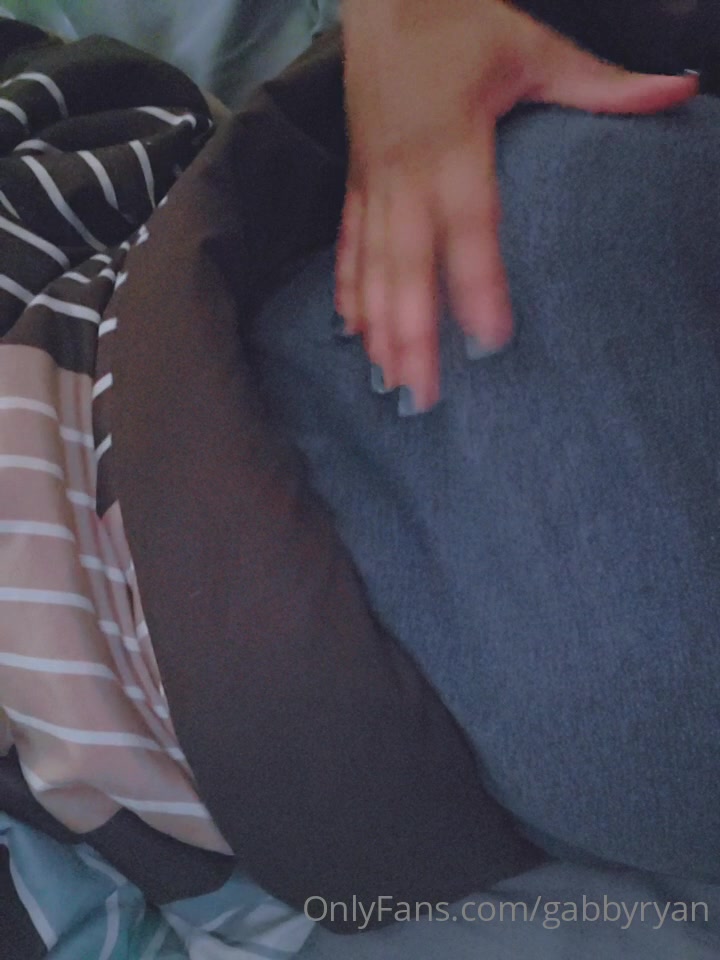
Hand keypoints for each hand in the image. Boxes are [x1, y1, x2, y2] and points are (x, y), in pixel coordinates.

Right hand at [337, 0, 697, 412]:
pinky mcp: (354, 185)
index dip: (477, 283)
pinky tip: (352, 334)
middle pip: (406, 266)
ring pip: (372, 268)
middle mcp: (405, 173)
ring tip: (386, 383)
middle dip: (411, 334)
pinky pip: (347, 248)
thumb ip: (599, 83)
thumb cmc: (458, 25)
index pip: (469, 224)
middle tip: (420, 396)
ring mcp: (373, 183)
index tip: (490, 341)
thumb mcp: (532, 48)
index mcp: (452, 142)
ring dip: (378, 328)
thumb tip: (677, 92)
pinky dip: (349, 293)